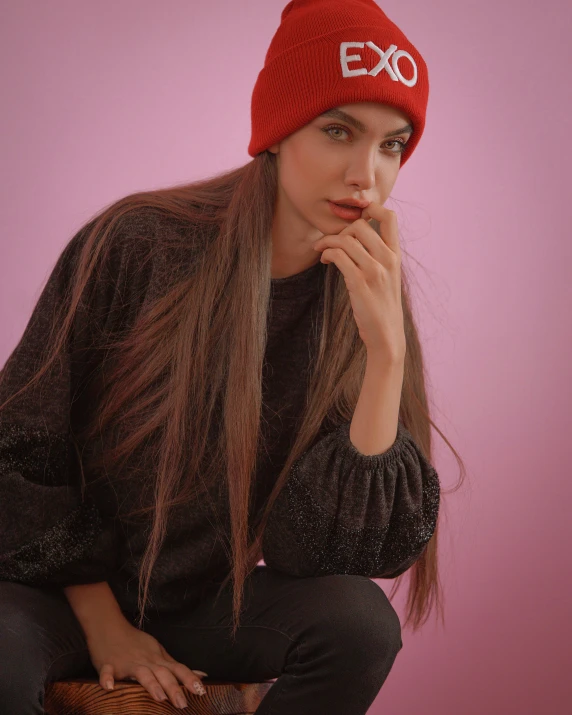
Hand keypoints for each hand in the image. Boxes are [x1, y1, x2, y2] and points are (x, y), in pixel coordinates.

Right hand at [86, 620, 207, 707]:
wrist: (110, 626)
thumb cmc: (135, 643)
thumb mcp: (158, 652)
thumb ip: (176, 666)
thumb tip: (201, 675)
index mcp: (157, 659)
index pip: (177, 668)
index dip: (189, 679)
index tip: (202, 691)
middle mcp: (146, 661)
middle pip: (163, 673)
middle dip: (174, 688)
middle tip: (183, 704)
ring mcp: (128, 663)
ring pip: (142, 673)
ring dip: (151, 684)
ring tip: (160, 697)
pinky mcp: (108, 664)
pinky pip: (107, 671)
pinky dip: (107, 678)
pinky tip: (109, 687)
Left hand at [313, 201, 405, 357]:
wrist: (386, 335)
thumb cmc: (382, 306)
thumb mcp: (388, 277)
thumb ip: (378, 256)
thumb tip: (356, 237)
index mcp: (396, 255)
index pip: (390, 217)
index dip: (371, 208)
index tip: (353, 216)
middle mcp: (388, 260)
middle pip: (361, 225)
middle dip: (340, 230)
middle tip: (330, 242)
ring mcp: (375, 272)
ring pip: (346, 240)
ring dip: (327, 242)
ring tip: (321, 250)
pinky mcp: (360, 284)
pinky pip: (339, 256)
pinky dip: (327, 253)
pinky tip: (324, 260)